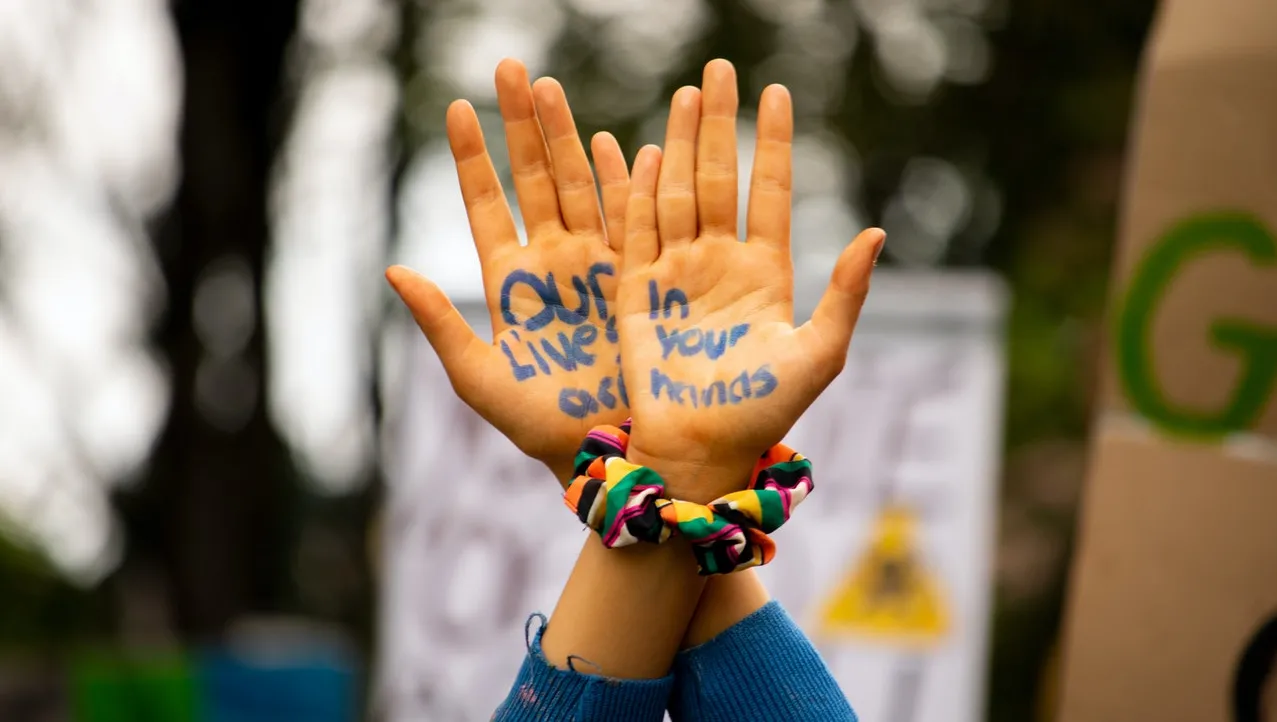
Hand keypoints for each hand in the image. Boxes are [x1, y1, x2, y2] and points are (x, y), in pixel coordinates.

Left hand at [387, 59, 630, 479]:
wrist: (607, 449)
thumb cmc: (539, 426)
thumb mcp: (480, 380)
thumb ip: (440, 324)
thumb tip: (393, 270)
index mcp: (510, 283)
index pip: (487, 206)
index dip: (474, 159)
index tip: (459, 109)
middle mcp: (552, 264)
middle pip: (534, 180)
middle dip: (523, 126)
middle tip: (512, 68)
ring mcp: (595, 266)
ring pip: (580, 187)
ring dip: (567, 138)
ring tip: (552, 88)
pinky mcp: (636, 279)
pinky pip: (629, 220)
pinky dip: (623, 181)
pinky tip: (614, 142)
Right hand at [618, 60, 883, 501]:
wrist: (701, 452)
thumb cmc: (764, 412)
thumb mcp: (819, 354)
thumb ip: (846, 294)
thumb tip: (878, 232)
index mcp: (765, 273)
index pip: (769, 191)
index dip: (773, 142)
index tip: (778, 93)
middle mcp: (719, 263)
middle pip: (718, 178)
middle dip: (719, 124)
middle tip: (719, 68)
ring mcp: (675, 274)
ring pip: (677, 193)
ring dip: (681, 143)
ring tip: (686, 94)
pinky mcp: (637, 293)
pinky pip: (636, 232)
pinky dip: (639, 192)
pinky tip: (645, 152)